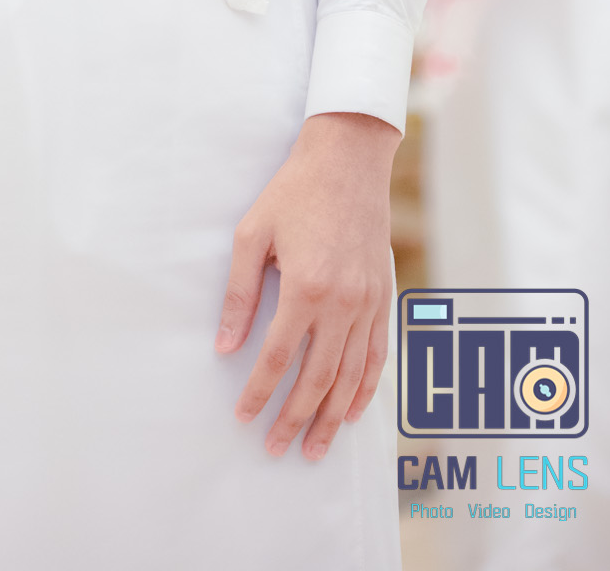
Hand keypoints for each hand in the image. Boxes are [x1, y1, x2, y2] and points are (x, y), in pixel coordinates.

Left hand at [215, 111, 396, 460]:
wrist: (348, 161)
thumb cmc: (293, 193)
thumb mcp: (252, 234)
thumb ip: (240, 293)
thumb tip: (225, 346)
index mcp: (306, 287)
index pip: (277, 357)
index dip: (259, 392)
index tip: (244, 417)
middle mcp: (342, 303)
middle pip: (317, 378)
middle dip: (295, 417)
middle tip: (276, 447)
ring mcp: (368, 303)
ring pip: (351, 376)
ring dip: (331, 416)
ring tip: (313, 447)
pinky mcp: (384, 297)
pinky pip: (377, 356)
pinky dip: (365, 389)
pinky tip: (351, 412)